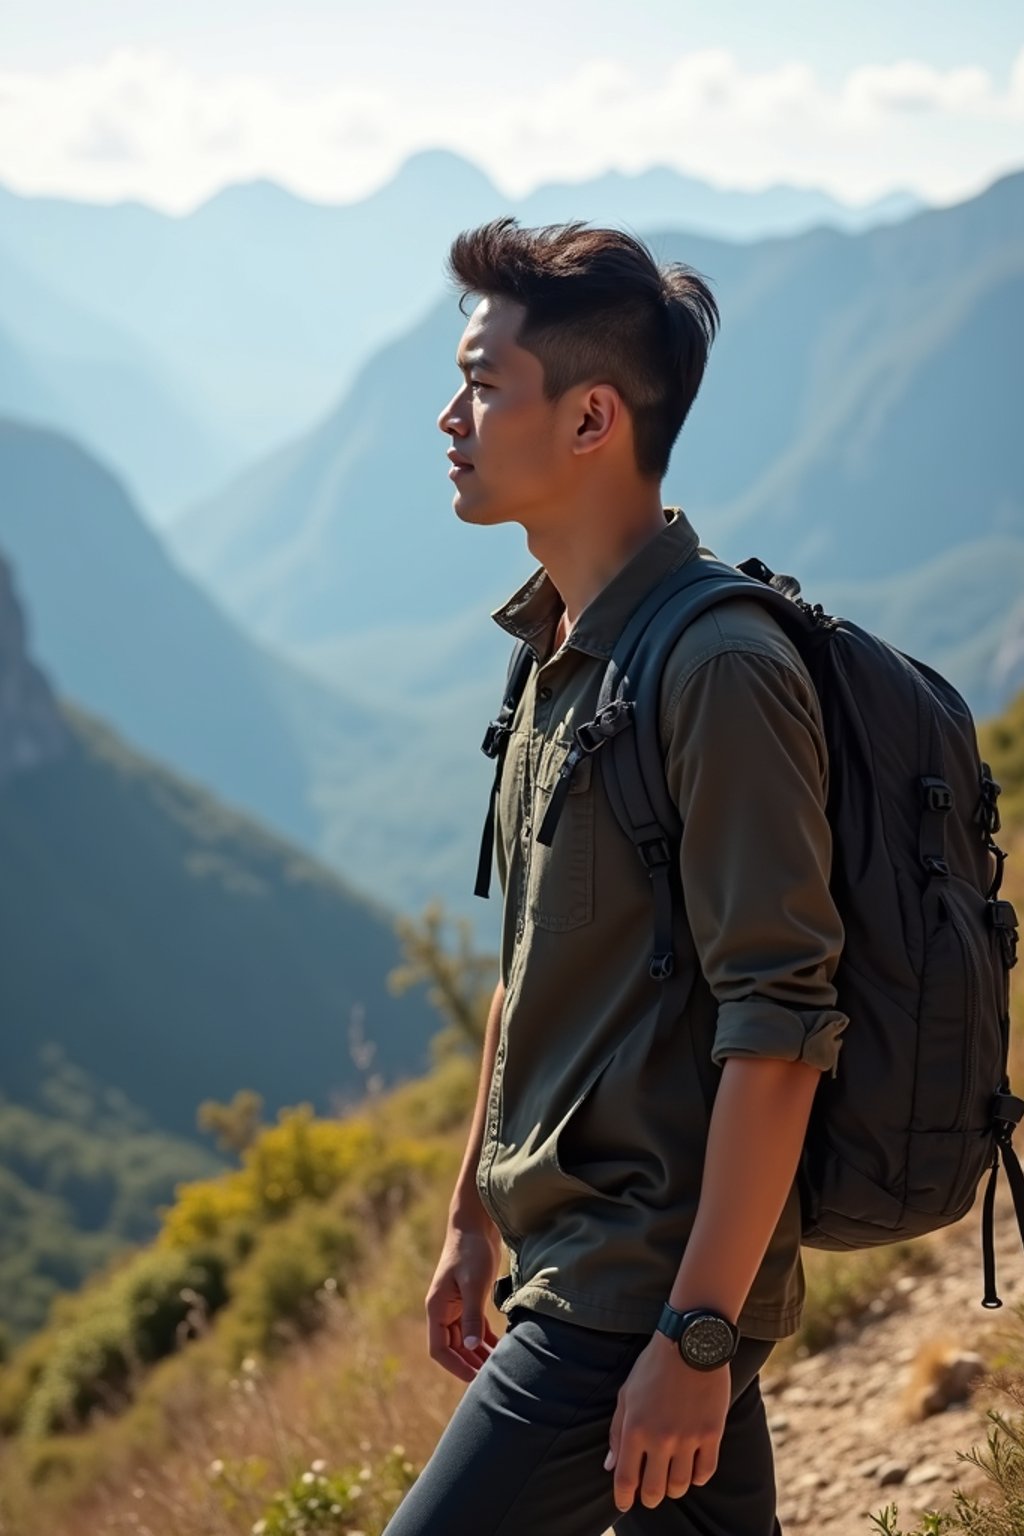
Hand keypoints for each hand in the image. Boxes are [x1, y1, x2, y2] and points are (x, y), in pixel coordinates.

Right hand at [424, 1219, 502, 1381]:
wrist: (475, 1224)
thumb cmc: (471, 1251)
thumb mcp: (473, 1284)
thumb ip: (472, 1316)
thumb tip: (473, 1347)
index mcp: (437, 1308)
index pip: (439, 1349)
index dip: (455, 1366)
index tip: (474, 1378)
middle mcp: (443, 1310)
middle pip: (453, 1347)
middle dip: (469, 1363)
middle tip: (492, 1377)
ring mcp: (456, 1305)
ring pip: (465, 1338)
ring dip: (478, 1353)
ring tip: (498, 1366)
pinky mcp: (469, 1298)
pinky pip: (474, 1326)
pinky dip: (485, 1338)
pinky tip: (500, 1348)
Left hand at [604, 1332, 730, 1512]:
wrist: (690, 1342)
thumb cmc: (653, 1366)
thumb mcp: (626, 1394)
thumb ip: (616, 1432)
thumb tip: (610, 1466)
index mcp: (634, 1428)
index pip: (626, 1478)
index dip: (624, 1497)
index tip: (624, 1504)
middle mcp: (660, 1438)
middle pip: (654, 1489)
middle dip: (650, 1497)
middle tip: (650, 1494)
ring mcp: (688, 1437)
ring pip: (680, 1485)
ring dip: (673, 1489)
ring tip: (671, 1481)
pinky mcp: (712, 1433)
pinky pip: (705, 1472)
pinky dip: (697, 1477)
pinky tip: (692, 1470)